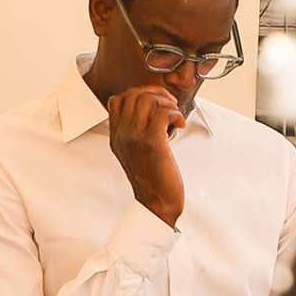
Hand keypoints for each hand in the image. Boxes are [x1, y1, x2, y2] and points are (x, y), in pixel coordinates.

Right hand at [108, 86, 185, 225]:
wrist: (157, 202)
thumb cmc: (152, 178)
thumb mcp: (134, 153)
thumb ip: (134, 132)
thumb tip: (151, 111)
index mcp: (116, 136)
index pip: (118, 100)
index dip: (139, 93)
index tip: (155, 101)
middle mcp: (122, 135)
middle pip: (133, 94)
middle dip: (155, 93)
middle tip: (169, 104)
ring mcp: (135, 138)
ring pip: (147, 100)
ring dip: (166, 102)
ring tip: (174, 114)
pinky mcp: (153, 143)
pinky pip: (162, 113)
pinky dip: (175, 113)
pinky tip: (179, 124)